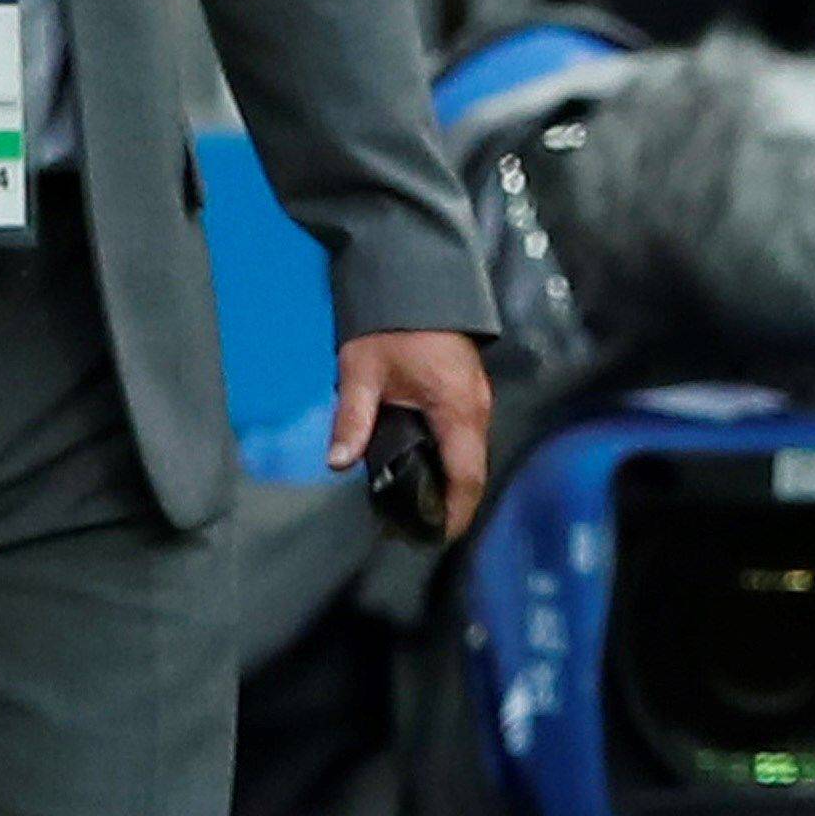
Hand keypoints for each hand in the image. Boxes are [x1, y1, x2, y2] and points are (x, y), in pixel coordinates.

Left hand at [331, 330, 491, 540]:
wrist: (412, 278)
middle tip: (413, 529)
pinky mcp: (469, 393)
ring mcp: (476, 400)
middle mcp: (476, 409)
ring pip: (470, 456)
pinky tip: (421, 468)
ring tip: (413, 504)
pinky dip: (449, 461)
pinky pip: (464, 439)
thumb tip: (338, 463)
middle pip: (471, 472)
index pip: (466, 477)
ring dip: (449, 483)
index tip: (433, 537)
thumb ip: (352, 420)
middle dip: (448, 505)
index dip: (454, 513)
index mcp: (457, 409)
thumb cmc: (389, 325)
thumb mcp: (361, 373)